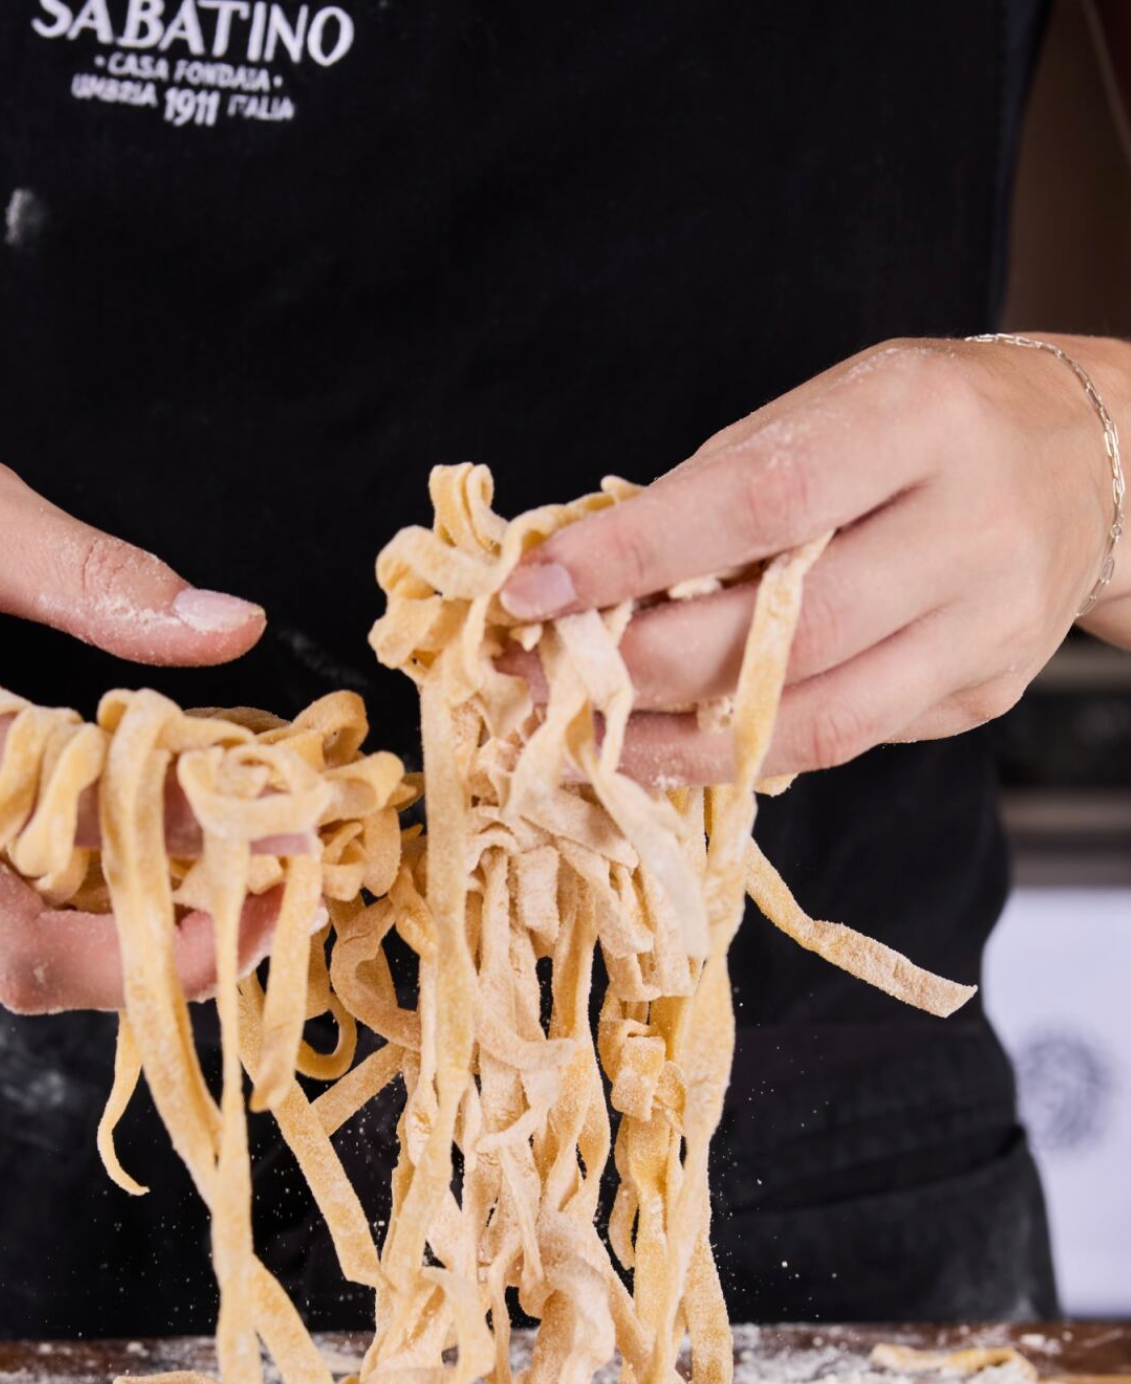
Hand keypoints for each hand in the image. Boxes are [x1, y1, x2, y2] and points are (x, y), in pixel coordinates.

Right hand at [0, 427, 280, 1010]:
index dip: (165, 818)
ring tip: (235, 906)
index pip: (36, 797)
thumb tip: (225, 625)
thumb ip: (87, 570)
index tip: (270, 814)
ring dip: (131, 958)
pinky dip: (86, 926)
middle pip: (15, 955)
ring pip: (5, 963)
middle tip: (264, 917)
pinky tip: (155, 882)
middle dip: (157, 962)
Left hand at [500, 335, 1130, 782]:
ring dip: (680, 742)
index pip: (758, 499)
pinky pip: (844, 741)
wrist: (1098, 462)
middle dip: (642, 667)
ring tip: (588, 741)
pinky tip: (671, 747)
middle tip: (537, 680)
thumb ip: (719, 485)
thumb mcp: (832, 406)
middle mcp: (968, 530)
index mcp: (918, 422)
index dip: (636, 556)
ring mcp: (985, 627)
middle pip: (787, 630)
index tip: (533, 591)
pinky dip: (743, 752)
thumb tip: (584, 570)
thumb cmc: (928, 426)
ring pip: (817, 718)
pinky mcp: (980, 694)